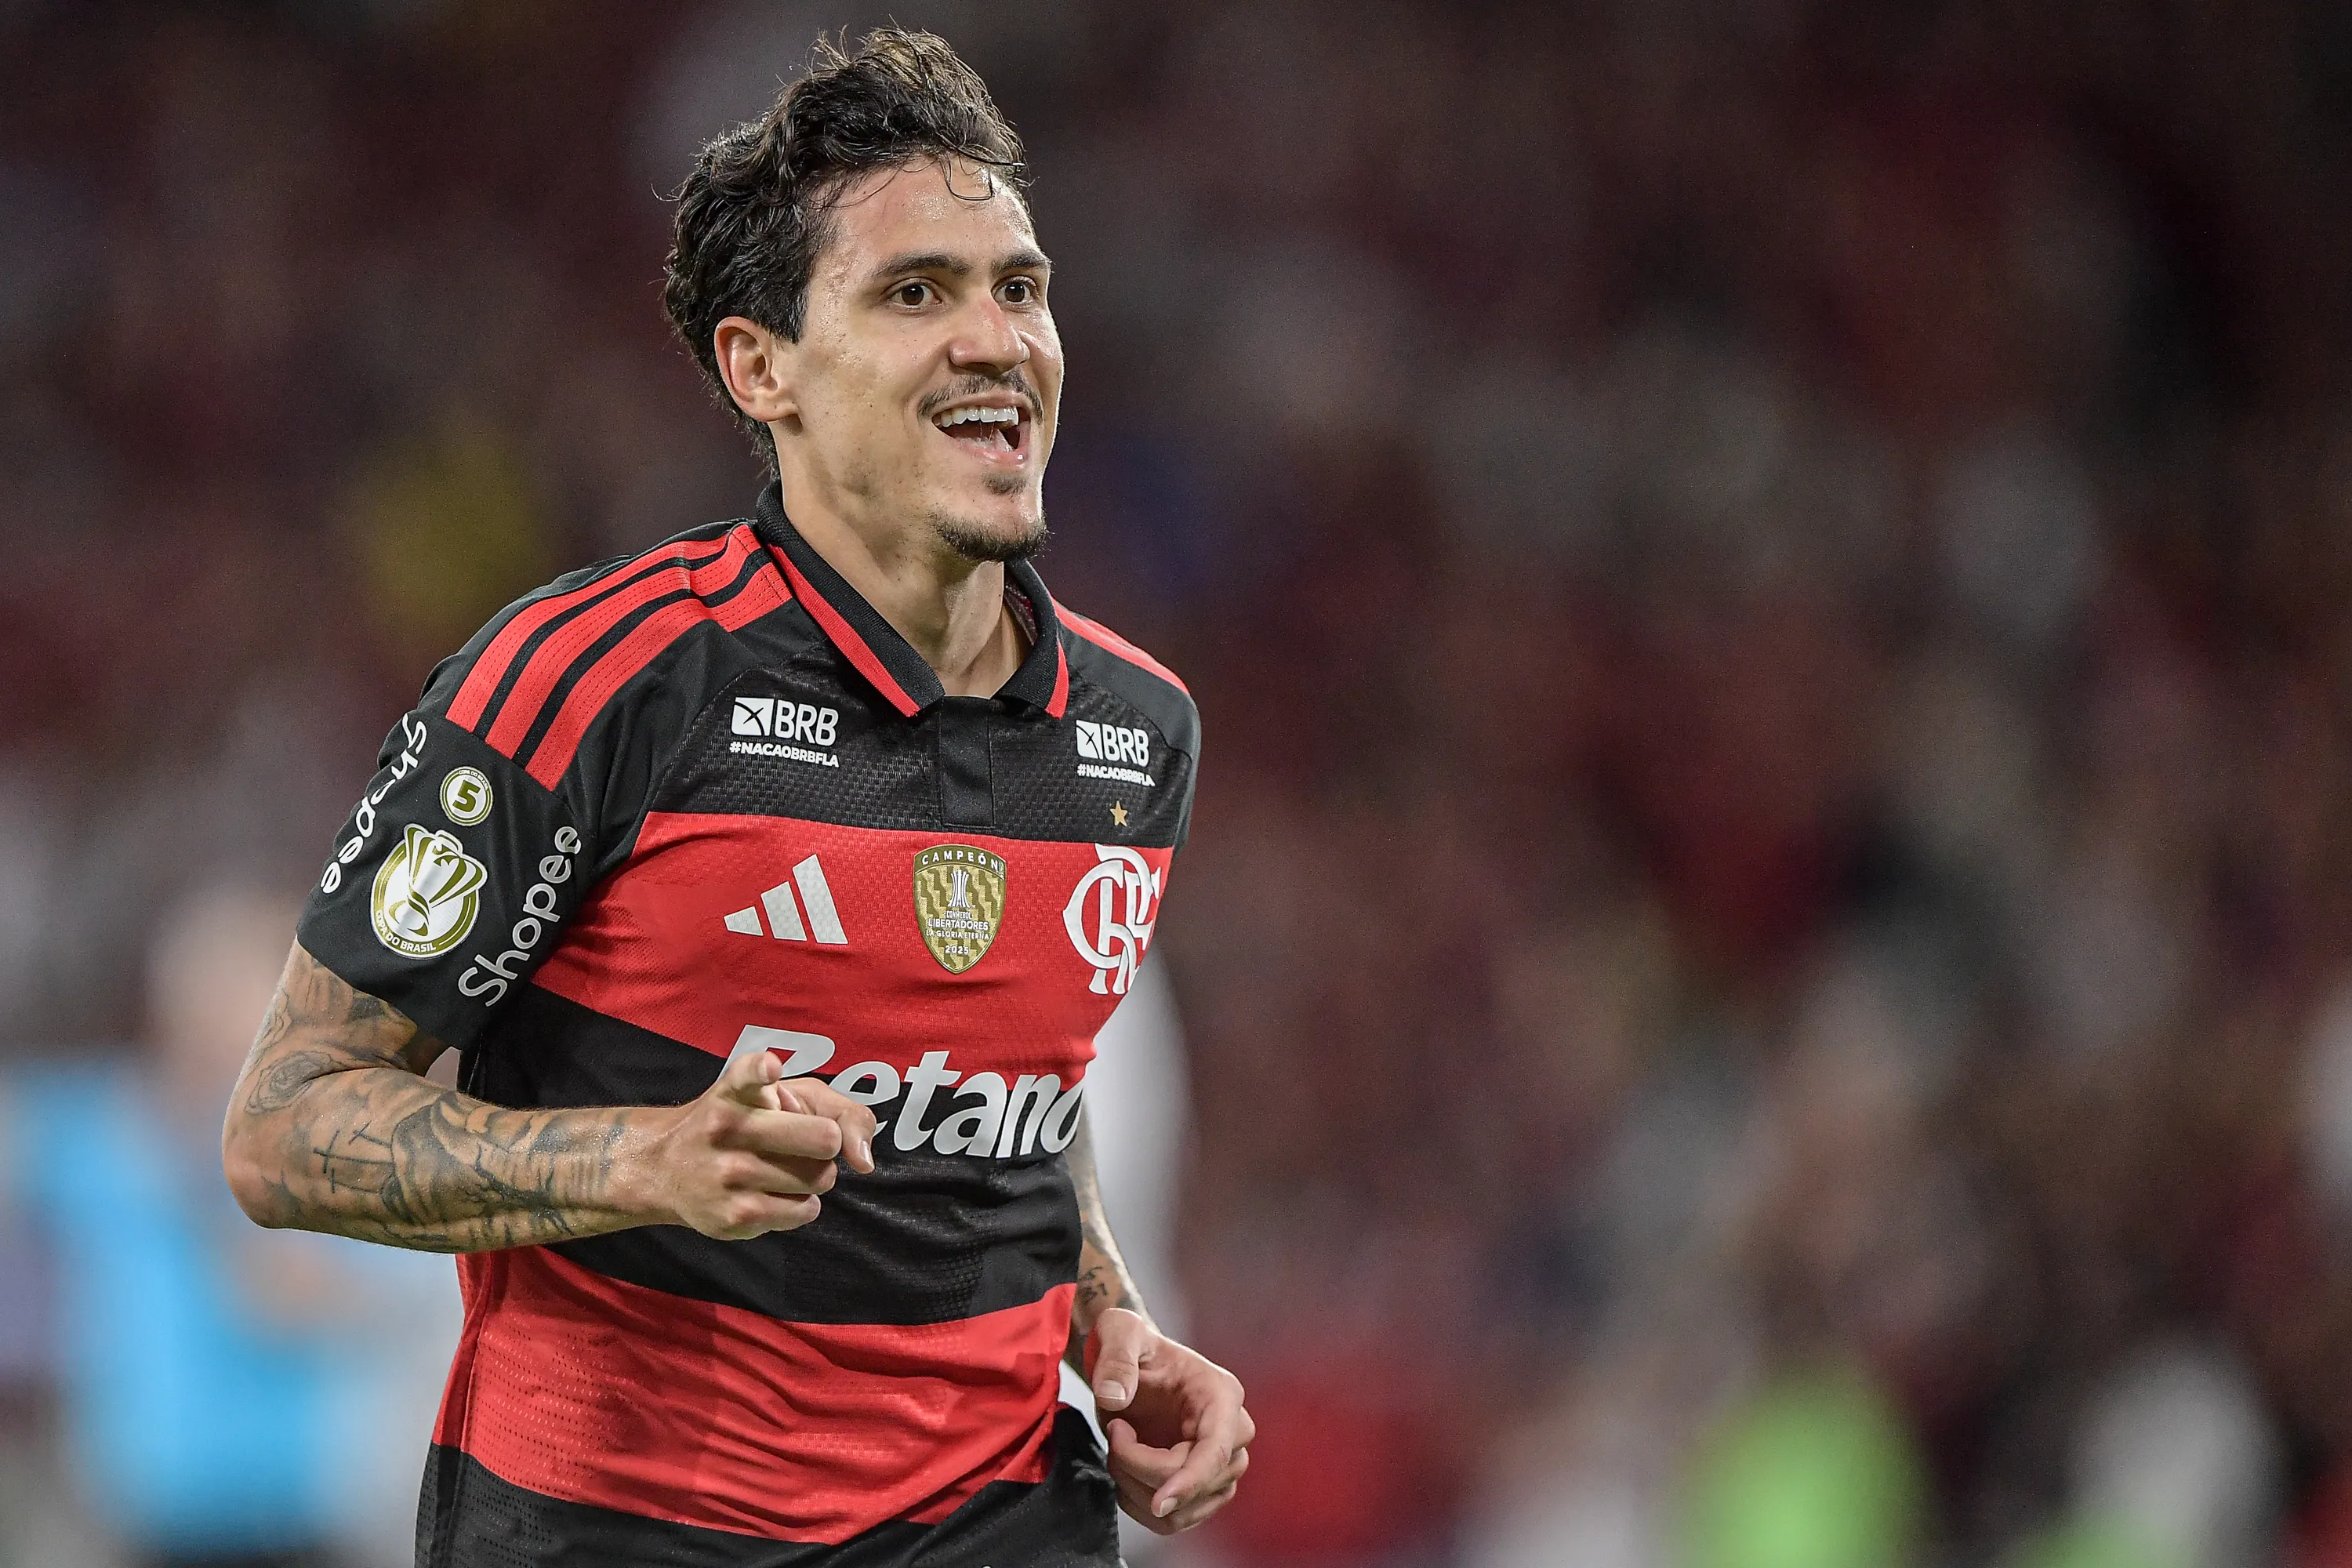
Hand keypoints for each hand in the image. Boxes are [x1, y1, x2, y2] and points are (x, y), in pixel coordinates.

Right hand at [642, 1048, 876, 1239]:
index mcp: (736, 1090)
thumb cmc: (748, 1124)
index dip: (763, 1071)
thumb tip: (864, 1160)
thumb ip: (842, 1112)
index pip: (749, 1074)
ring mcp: (727, 1174)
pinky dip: (803, 1203)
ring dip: (815, 1175)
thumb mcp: (789, 1098)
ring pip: (820, 1178)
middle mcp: (726, 1127)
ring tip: (784, 1167)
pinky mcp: (732, 1216)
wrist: (667, 1168)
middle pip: (824, 1139)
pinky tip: (775, 1192)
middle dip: (829, 1142)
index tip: (770, 1069)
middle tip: (808, 1142)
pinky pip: (805, 1211)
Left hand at [1086, 1308, 1252, 1532]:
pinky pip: (1175, 1521)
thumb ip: (1116, 1359)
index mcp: (1221, 1395)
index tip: (1159, 1502)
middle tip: (1115, 1431)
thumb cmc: (1132, 1344)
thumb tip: (1114, 1397)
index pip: (1217, 1451)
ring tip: (1118, 1448)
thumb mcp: (1119, 1333)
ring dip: (1137, 1491)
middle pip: (1196, 1483)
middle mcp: (1233, 1432)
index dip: (1190, 1481)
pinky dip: (1140, 1507)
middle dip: (1140, 1469)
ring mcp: (1222, 1463)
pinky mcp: (1204, 1486)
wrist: (1131, 1362)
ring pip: (1184, 1510)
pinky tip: (1124, 1473)